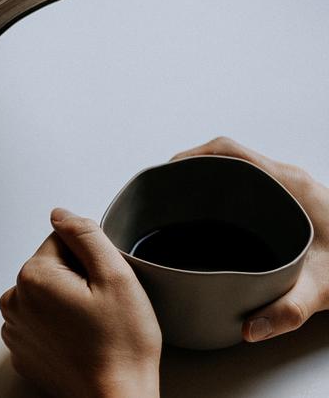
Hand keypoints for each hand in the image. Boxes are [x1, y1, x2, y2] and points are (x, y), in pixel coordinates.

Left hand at [0, 208, 161, 397]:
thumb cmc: (121, 347)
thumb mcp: (116, 276)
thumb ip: (85, 234)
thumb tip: (61, 214)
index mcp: (33, 277)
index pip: (61, 240)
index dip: (90, 258)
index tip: (101, 284)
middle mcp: (14, 301)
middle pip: (51, 267)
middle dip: (77, 279)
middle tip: (101, 308)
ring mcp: (15, 329)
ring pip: (46, 294)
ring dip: (66, 302)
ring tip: (92, 327)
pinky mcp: (22, 350)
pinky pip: (41, 321)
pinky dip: (58, 326)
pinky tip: (80, 341)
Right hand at [173, 137, 328, 342]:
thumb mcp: (323, 290)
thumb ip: (286, 310)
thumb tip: (248, 327)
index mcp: (287, 184)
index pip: (227, 151)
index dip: (190, 156)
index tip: (166, 172)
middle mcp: (287, 179)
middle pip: (226, 156)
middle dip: (191, 170)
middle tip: (165, 193)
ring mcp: (290, 187)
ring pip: (238, 168)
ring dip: (208, 180)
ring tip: (180, 204)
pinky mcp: (292, 199)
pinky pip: (249, 183)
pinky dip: (225, 192)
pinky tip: (214, 219)